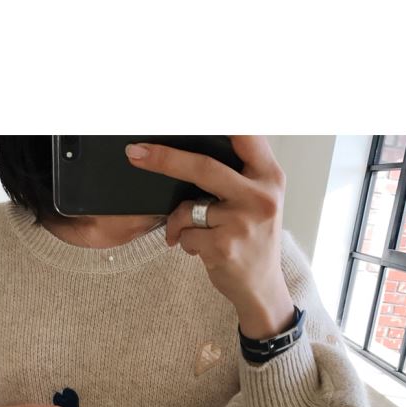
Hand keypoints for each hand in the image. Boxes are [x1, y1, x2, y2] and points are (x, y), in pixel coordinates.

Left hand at [127, 136, 291, 342]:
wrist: (262, 290)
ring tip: (192, 233)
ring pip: (189, 206)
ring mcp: (243, 223)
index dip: (218, 121)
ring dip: (179, 220)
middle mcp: (261, 196)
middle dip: (164, 159)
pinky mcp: (224, 247)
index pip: (244, 134)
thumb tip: (194, 139)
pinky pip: (186, 234)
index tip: (180, 116)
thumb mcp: (259, 197)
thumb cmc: (252, 237)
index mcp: (270, 175)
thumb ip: (239, 169)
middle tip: (135, 153)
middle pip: (203, 166)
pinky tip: (201, 250)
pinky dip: (184, 241)